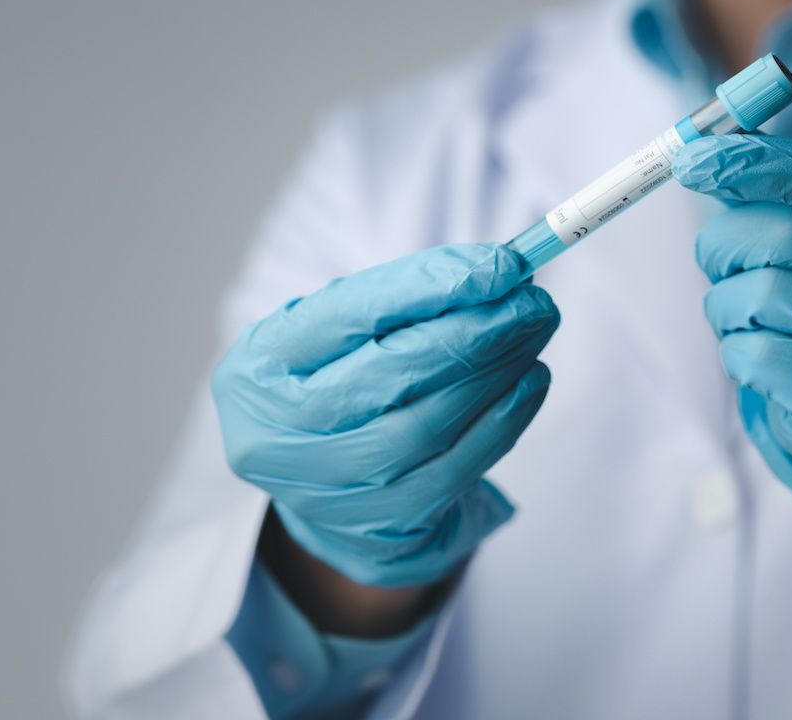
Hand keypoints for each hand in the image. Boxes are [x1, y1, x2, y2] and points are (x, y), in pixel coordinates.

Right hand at [212, 243, 559, 586]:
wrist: (319, 481)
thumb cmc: (334, 380)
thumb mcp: (341, 330)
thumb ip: (406, 295)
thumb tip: (498, 270)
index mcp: (256, 368)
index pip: (350, 313)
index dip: (432, 286)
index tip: (499, 265)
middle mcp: (277, 435)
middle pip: (392, 373)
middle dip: (476, 329)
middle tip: (532, 299)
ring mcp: (326, 490)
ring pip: (428, 424)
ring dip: (496, 371)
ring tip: (535, 330)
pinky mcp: (379, 526)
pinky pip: (455, 471)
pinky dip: (503, 421)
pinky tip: (531, 382)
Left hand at [675, 135, 791, 536]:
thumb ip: (786, 184)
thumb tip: (704, 154)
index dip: (761, 163)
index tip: (694, 161)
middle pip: (788, 235)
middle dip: (726, 244)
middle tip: (721, 258)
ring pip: (761, 295)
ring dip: (728, 303)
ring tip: (756, 318)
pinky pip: (756, 355)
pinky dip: (738, 351)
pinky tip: (771, 360)